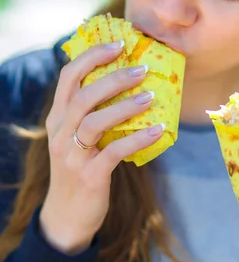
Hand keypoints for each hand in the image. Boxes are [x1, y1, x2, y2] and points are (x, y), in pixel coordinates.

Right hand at [40, 41, 164, 254]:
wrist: (67, 216)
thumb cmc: (81, 169)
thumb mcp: (79, 138)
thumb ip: (95, 114)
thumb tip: (133, 88)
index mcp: (58, 118)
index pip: (68, 77)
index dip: (92, 56)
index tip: (119, 44)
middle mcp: (60, 132)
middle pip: (83, 95)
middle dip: (114, 78)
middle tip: (143, 69)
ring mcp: (72, 155)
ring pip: (94, 121)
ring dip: (124, 105)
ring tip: (151, 96)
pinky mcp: (89, 175)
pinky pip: (113, 152)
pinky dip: (137, 139)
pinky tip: (158, 130)